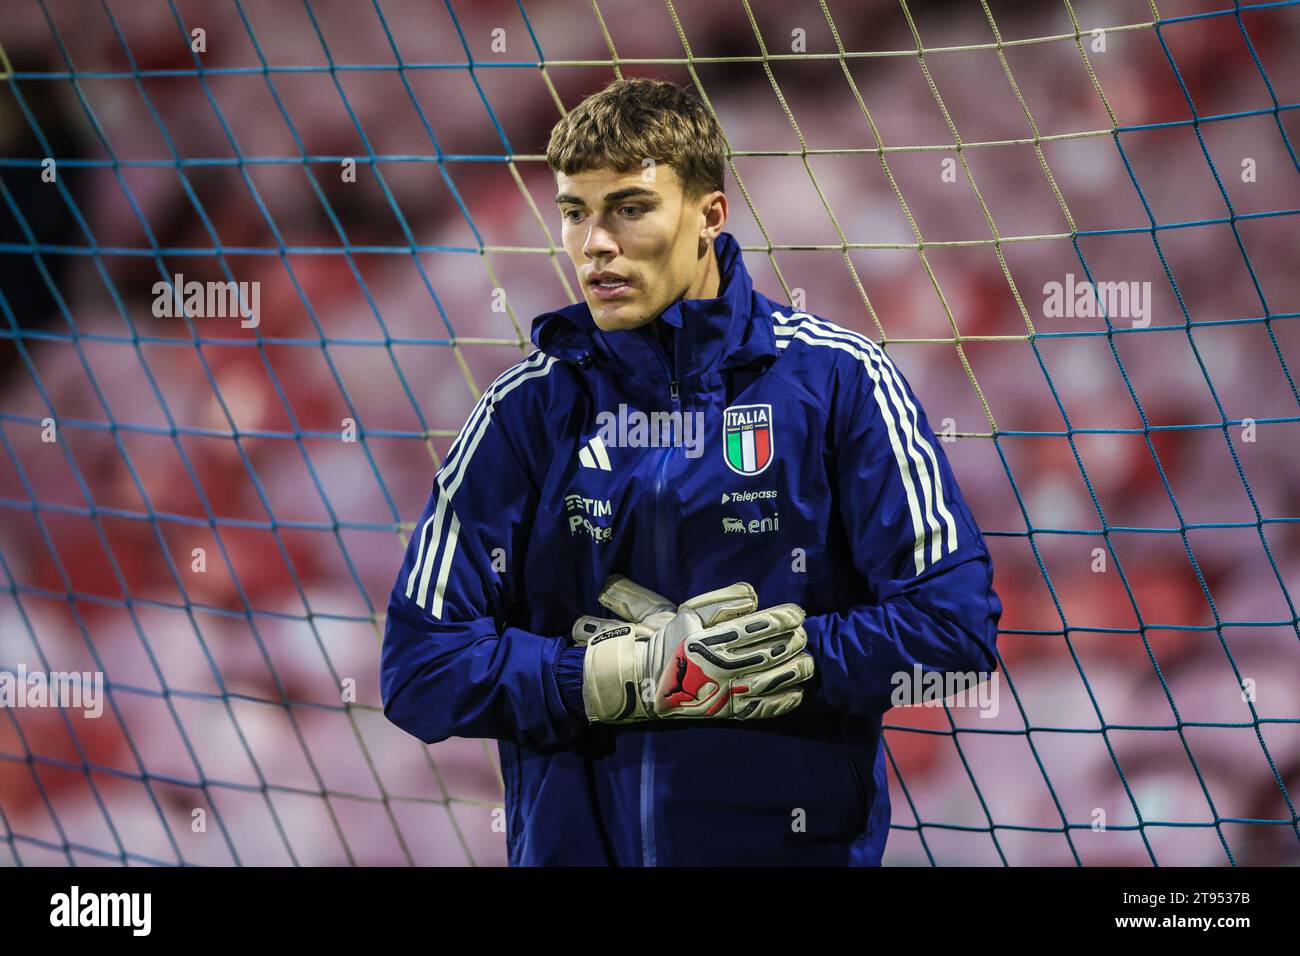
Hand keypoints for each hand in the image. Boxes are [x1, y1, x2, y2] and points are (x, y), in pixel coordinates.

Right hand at [573, 574, 814, 722]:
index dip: (783, 618)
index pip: (757, 626)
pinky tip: (797, 694)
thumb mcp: (688, 613)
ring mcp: (724, 692)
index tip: (798, 613)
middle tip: (803, 635)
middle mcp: (721, 666)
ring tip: (808, 663)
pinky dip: (781, 703)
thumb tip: (754, 597)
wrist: (643, 682)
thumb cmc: (668, 642)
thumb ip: (722, 603)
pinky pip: (758, 710)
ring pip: (769, 681)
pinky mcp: (725, 712)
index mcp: (712, 639)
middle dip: (792, 642)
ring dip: (794, 671)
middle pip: (768, 652)